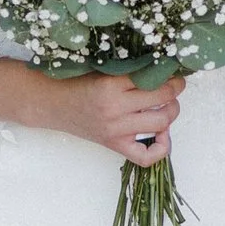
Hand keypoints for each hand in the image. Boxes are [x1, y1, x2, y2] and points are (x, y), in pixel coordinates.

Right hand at [10, 67, 182, 164]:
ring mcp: (115, 130)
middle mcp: (114, 109)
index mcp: (110, 84)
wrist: (50, 103)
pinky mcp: (113, 145)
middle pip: (162, 100)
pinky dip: (161, 147)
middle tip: (175, 85)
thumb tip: (164, 70)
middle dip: (175, 90)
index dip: (170, 75)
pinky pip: (146, 156)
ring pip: (161, 123)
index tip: (173, 71)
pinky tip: (162, 134)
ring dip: (171, 112)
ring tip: (168, 105)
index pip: (153, 79)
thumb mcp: (102, 69)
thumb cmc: (75, 82)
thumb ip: (129, 71)